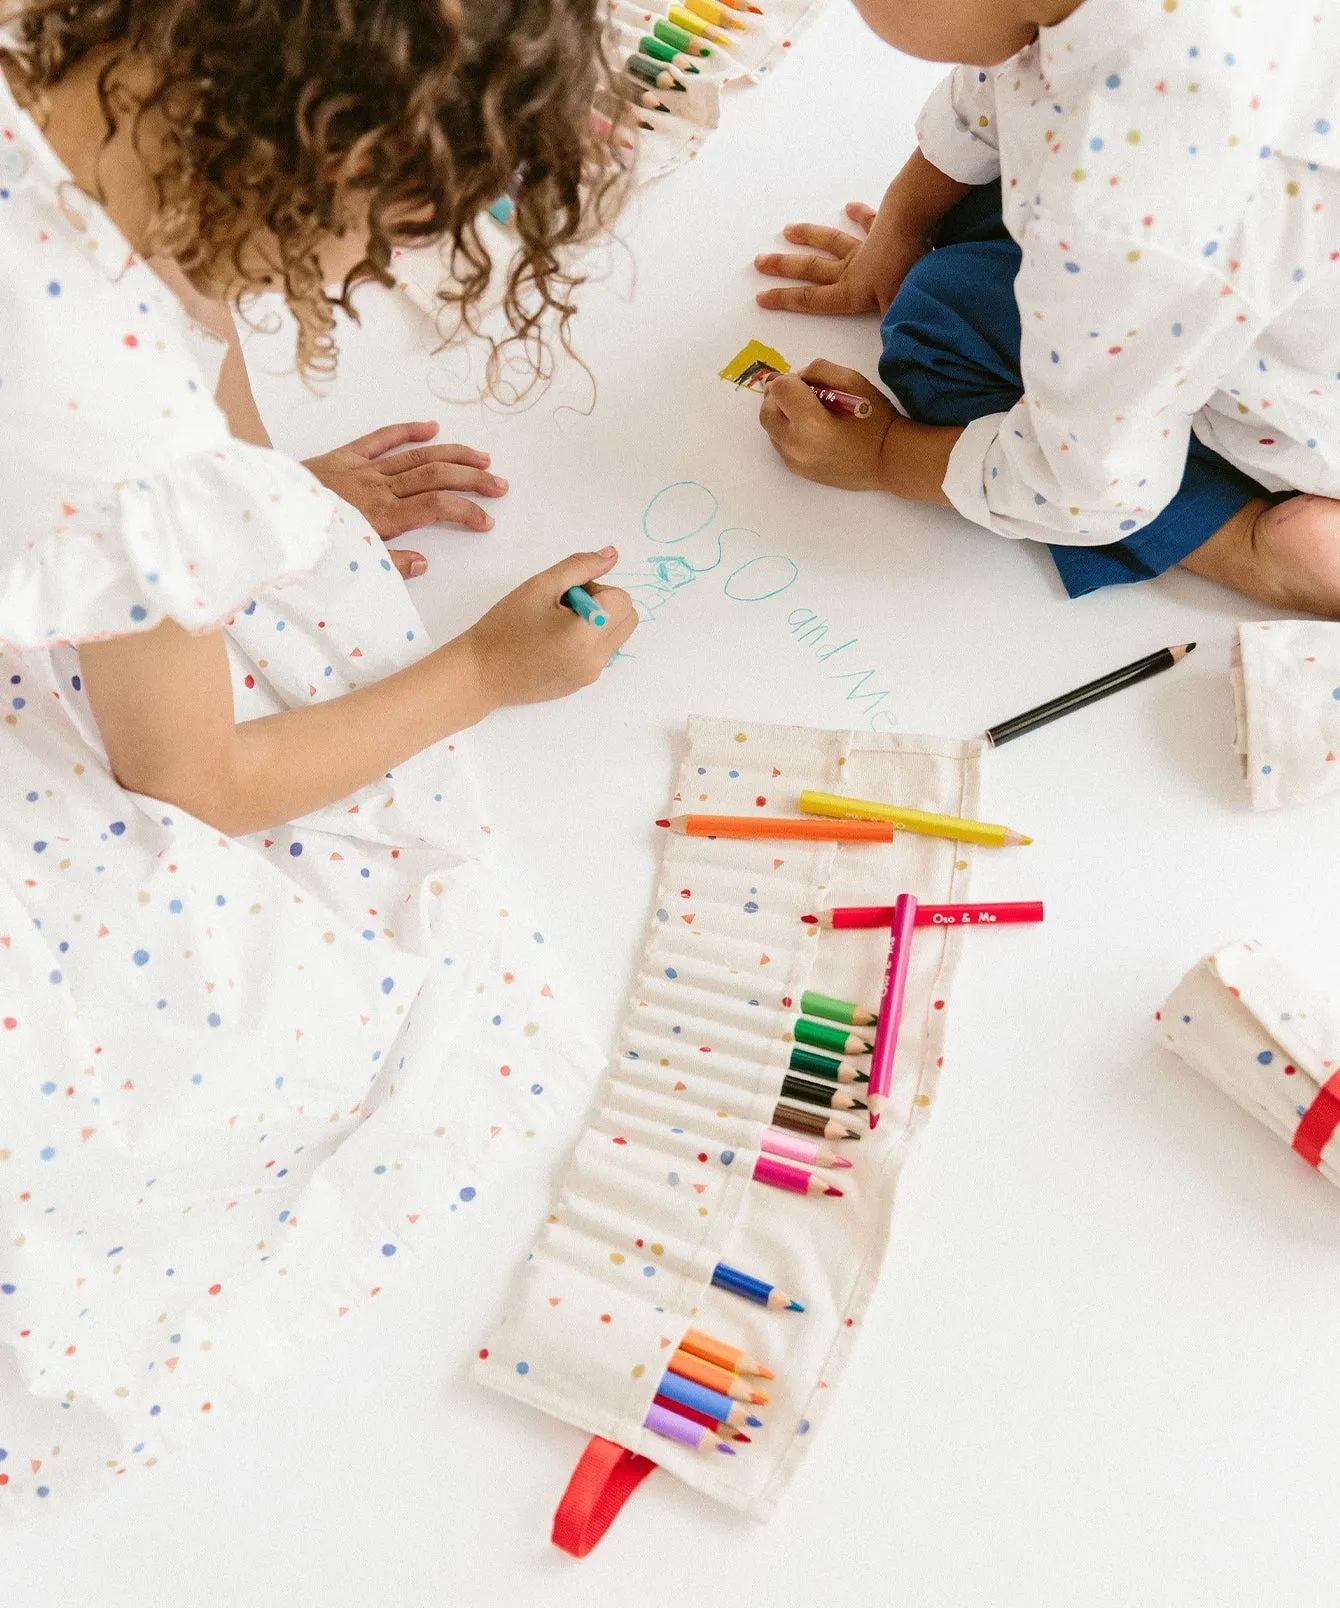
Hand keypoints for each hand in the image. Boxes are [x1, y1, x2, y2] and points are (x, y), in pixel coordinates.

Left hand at [302, 421, 507, 578]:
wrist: (264, 514)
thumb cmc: (306, 542)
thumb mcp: (349, 564)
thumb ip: (388, 564)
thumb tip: (423, 562)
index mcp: (381, 517)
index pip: (437, 508)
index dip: (466, 511)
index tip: (487, 520)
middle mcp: (378, 488)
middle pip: (436, 477)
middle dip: (471, 480)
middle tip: (499, 484)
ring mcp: (362, 468)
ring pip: (417, 457)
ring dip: (452, 455)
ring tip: (481, 457)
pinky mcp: (342, 456)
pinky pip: (380, 439)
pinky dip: (406, 431)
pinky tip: (430, 427)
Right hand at [460, 547, 636, 708]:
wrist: (480, 673)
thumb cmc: (505, 628)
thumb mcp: (541, 586)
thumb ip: (580, 567)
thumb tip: (612, 555)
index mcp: (587, 634)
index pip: (621, 599)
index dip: (596, 589)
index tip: (566, 594)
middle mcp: (596, 659)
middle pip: (627, 618)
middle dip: (604, 605)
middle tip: (565, 607)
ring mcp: (590, 675)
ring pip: (615, 636)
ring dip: (596, 623)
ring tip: (557, 625)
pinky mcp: (582, 684)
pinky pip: (600, 654)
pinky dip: (586, 641)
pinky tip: (553, 643)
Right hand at [753, 203, 932, 317]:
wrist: (917, 222)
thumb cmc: (908, 269)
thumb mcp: (898, 309)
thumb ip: (889, 333)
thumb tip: (888, 356)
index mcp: (851, 291)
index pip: (811, 300)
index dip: (784, 300)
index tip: (760, 297)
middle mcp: (851, 268)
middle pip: (811, 269)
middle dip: (784, 266)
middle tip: (759, 261)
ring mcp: (865, 247)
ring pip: (830, 241)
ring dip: (808, 236)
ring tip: (787, 230)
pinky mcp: (884, 229)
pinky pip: (868, 222)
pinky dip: (859, 215)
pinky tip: (849, 207)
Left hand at [758, 361, 896, 490]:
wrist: (888, 460)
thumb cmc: (876, 420)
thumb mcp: (854, 381)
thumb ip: (820, 370)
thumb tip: (795, 377)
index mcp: (811, 421)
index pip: (779, 389)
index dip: (789, 379)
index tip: (806, 383)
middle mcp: (796, 444)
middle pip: (766, 411)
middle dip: (778, 397)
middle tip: (798, 393)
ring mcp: (795, 461)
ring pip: (770, 429)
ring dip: (781, 415)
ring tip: (805, 412)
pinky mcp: (797, 471)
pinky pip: (780, 445)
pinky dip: (787, 432)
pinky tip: (808, 430)